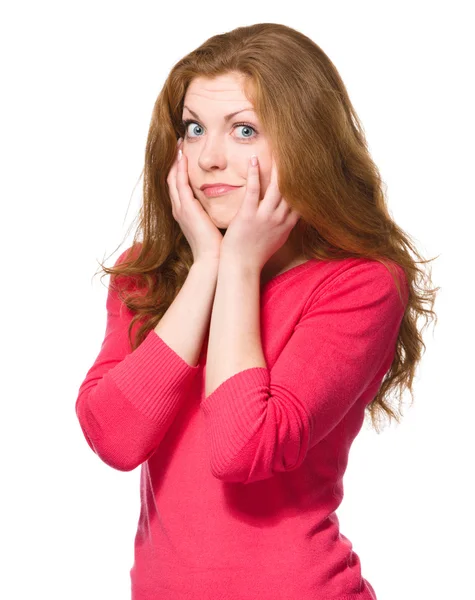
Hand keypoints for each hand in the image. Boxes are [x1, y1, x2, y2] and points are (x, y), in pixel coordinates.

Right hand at [167, 138, 223, 263]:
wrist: (213, 259)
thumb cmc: (218, 245)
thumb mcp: (215, 223)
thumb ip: (216, 211)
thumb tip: (229, 200)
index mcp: (186, 213)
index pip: (179, 186)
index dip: (180, 170)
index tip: (185, 155)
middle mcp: (180, 209)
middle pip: (172, 179)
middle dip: (175, 162)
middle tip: (178, 145)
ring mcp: (181, 209)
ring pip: (173, 179)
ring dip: (175, 162)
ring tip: (178, 146)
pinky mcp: (186, 209)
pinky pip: (180, 184)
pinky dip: (180, 170)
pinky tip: (183, 158)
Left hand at [220, 156, 300, 270]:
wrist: (240, 267)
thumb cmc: (256, 254)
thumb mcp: (277, 240)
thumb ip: (285, 224)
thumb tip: (292, 214)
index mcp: (287, 225)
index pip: (302, 199)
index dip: (306, 182)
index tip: (309, 165)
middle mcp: (279, 219)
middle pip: (292, 190)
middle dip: (295, 170)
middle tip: (296, 149)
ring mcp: (264, 217)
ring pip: (276, 188)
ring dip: (278, 167)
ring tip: (278, 148)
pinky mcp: (248, 216)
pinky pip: (254, 191)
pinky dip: (255, 174)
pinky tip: (254, 159)